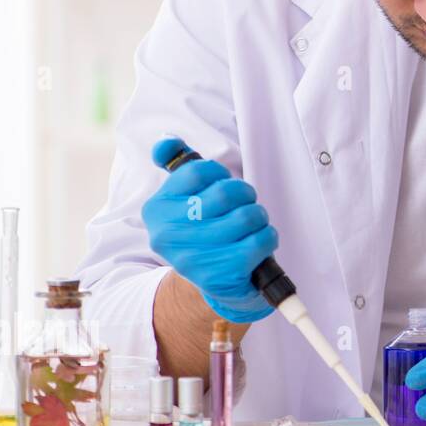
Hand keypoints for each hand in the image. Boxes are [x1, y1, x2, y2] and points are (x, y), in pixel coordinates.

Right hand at [142, 137, 277, 322]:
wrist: (214, 283)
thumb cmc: (206, 231)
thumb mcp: (186, 199)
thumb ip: (178, 166)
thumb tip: (165, 142)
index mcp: (157, 209)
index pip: (198, 172)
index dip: (220, 175)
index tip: (222, 186)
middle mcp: (167, 234)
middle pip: (225, 193)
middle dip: (245, 195)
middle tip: (246, 204)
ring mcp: (193, 258)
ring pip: (246, 216)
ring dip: (259, 217)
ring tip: (253, 225)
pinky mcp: (220, 275)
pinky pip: (260, 241)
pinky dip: (268, 237)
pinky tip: (259, 243)